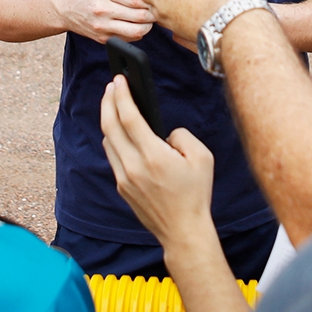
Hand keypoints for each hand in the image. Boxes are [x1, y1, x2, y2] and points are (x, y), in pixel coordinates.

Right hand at [50, 0, 154, 42]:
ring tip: (148, 20)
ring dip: (147, 26)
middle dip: (153, 15)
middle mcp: (104, 10)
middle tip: (157, 10)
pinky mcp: (103, 38)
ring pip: (136, 32)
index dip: (151, 0)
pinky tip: (135, 25)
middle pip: (140, 17)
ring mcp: (103, 27)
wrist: (64, 6)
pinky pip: (127, 39)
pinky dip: (135, 33)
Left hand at [101, 76, 215, 252]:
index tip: (119, 80)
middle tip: (111, 86)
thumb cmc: (196, 194)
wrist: (183, 231)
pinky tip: (119, 132)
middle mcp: (134, 166)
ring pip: (108, 141)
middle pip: (110, 126)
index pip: (129, 117)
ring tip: (114, 105)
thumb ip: (182, 136)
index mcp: (154, 156)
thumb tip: (164, 133)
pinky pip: (113, 157)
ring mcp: (124, 178)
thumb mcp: (202, 157)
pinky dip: (113, 140)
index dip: (122, 95)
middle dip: (108, 101)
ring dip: (108, 120)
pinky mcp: (122, 188)